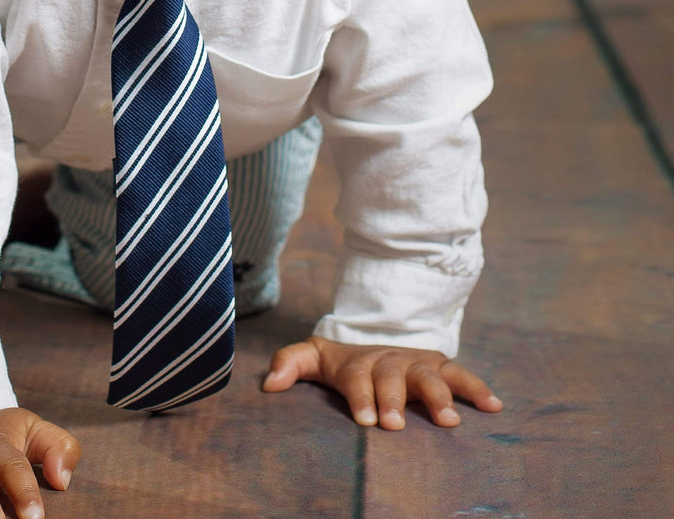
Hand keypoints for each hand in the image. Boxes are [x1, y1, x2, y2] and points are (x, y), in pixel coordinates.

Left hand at [261, 335, 502, 429]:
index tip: (366, 421)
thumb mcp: (314, 357)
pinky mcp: (440, 366)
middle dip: (395, 400)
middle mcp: (389, 361)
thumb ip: (290, 364)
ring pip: (429, 377)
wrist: (375, 337)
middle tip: (397, 425)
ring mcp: (416, 363)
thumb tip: (268, 384)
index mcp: (358, 362)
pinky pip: (461, 375)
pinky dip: (477, 388)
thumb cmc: (342, 361)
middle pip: (393, 379)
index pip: (357, 379)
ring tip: (448, 421)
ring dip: (438, 396)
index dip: (361, 398)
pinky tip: (493, 406)